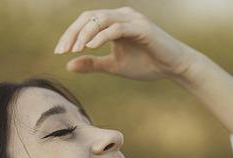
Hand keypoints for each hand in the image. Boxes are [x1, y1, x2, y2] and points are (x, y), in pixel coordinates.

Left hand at [53, 6, 204, 81]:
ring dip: (85, 34)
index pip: (86, 21)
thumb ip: (92, 64)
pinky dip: (101, 36)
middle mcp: (122, 15)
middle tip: (61, 50)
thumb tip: (68, 65)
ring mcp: (132, 19)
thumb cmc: (146, 64)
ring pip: (101, 19)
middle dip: (73, 33)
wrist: (173, 67)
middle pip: (89, 17)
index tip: (59, 52)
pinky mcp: (141, 27)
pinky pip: (116, 28)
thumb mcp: (113, 66)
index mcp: (114, 21)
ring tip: (75, 50)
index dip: (70, 34)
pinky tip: (90, 47)